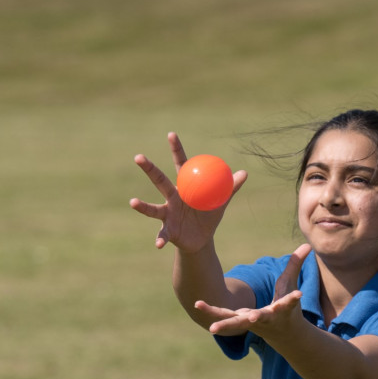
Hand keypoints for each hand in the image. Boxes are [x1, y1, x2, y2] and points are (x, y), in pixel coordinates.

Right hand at [129, 132, 246, 252]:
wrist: (202, 239)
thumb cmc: (208, 214)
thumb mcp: (220, 201)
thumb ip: (230, 187)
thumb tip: (244, 173)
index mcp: (185, 187)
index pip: (180, 165)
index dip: (176, 150)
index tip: (171, 134)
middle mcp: (172, 198)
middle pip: (159, 181)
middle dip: (150, 169)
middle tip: (138, 156)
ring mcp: (167, 214)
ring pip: (153, 209)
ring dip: (143, 207)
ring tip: (133, 202)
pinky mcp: (168, 231)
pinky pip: (162, 235)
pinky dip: (160, 239)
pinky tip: (158, 244)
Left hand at [195, 244, 311, 336]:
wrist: (283, 334)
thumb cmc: (286, 307)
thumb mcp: (290, 286)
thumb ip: (295, 265)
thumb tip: (306, 245)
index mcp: (281, 310)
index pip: (288, 303)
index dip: (293, 298)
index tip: (298, 295)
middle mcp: (266, 318)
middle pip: (259, 318)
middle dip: (255, 318)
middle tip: (251, 318)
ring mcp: (251, 322)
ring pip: (236, 323)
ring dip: (224, 323)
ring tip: (212, 327)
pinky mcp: (238, 321)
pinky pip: (223, 316)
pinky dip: (211, 311)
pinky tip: (197, 303)